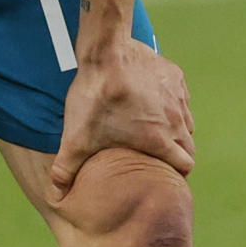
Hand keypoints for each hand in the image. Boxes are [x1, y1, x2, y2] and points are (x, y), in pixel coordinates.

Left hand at [48, 37, 193, 198]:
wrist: (106, 51)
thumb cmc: (93, 97)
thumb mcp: (76, 137)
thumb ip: (66, 169)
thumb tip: (56, 195)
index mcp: (160, 140)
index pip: (185, 166)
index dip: (176, 174)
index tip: (163, 175)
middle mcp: (176, 120)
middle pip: (189, 146)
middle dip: (178, 154)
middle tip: (157, 156)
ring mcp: (179, 97)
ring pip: (187, 122)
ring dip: (176, 129)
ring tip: (154, 130)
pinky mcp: (175, 76)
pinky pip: (181, 98)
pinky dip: (172, 105)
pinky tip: (152, 102)